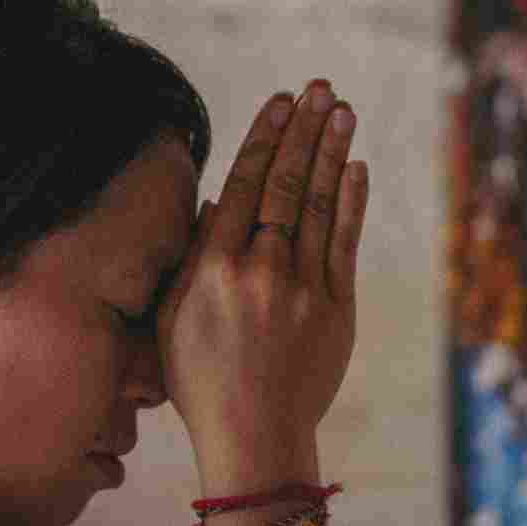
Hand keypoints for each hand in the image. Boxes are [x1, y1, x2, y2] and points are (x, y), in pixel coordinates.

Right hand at [162, 80, 364, 481]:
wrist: (253, 436)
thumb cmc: (202, 378)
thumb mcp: (171, 317)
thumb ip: (190, 257)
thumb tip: (214, 203)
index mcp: (211, 268)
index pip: (244, 185)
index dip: (266, 138)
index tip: (281, 102)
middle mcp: (258, 270)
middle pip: (287, 184)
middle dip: (305, 130)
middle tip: (320, 89)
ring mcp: (301, 288)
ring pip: (320, 205)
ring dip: (333, 153)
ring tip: (342, 112)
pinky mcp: (335, 308)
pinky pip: (344, 243)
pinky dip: (351, 202)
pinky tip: (356, 167)